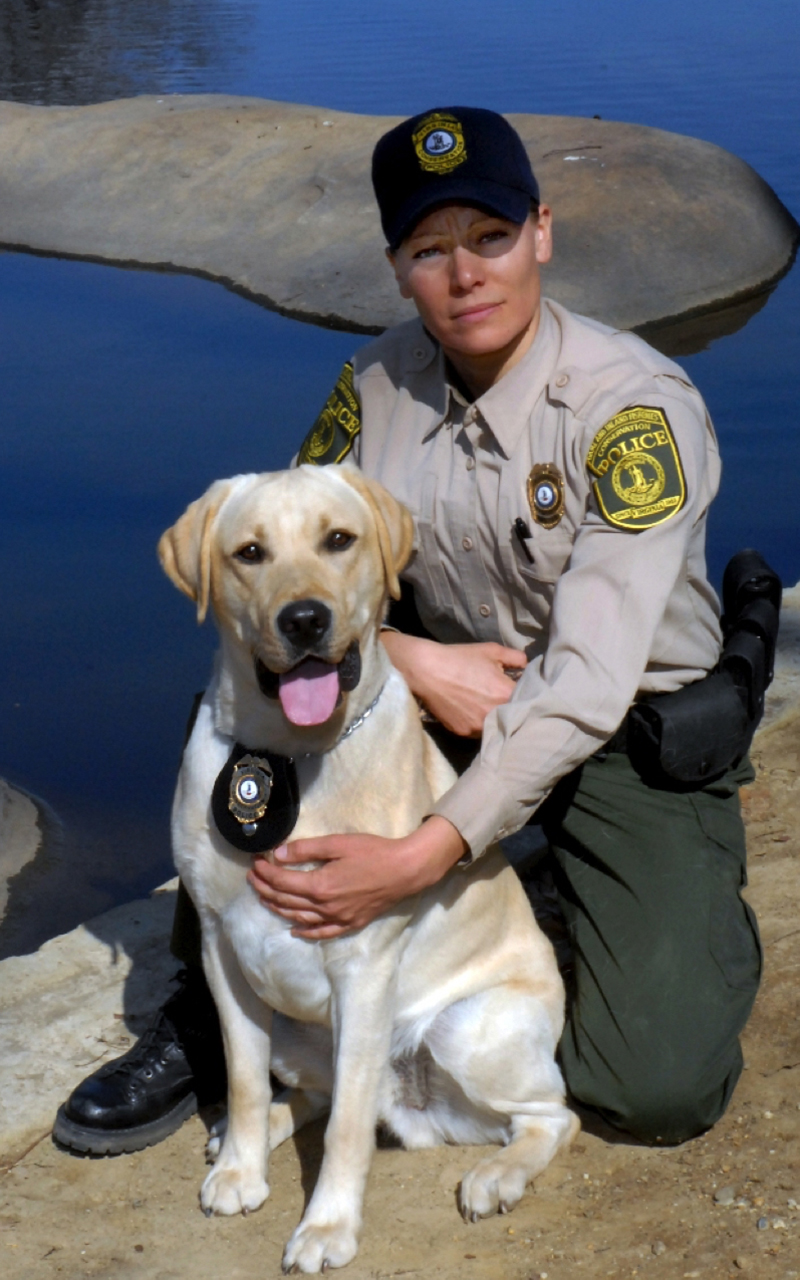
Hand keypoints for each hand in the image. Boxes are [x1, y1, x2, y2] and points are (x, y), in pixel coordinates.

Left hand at [247, 816, 466, 939]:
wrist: (405, 870)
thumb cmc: (373, 852)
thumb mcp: (338, 844)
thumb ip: (306, 850)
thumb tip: (278, 854)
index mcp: (320, 886)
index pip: (282, 882)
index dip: (265, 872)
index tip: (255, 862)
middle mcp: (324, 907)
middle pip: (286, 901)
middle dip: (265, 889)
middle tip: (253, 878)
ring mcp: (337, 918)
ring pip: (299, 918)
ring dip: (278, 909)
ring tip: (264, 898)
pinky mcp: (350, 923)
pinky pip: (322, 932)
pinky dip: (305, 932)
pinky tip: (294, 930)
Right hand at [381, 632, 526, 736]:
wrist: (428, 670)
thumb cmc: (460, 658)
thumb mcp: (492, 651)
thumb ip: (516, 658)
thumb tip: (527, 666)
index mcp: (505, 694)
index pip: (527, 701)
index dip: (526, 697)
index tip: (522, 693)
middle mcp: (494, 714)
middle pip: (511, 717)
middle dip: (510, 710)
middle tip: (504, 701)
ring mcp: (478, 726)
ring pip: (494, 727)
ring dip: (494, 720)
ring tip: (487, 708)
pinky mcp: (463, 732)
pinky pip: (477, 731)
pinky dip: (477, 724)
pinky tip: (471, 712)